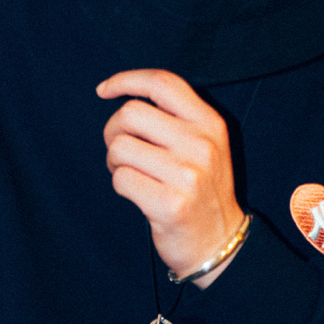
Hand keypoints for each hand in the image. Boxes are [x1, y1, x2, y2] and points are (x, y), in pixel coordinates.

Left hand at [97, 69, 243, 284]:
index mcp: (210, 123)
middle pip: (131, 113)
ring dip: (115, 161)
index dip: (126, 80)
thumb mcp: (204, 144)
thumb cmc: (200, 188)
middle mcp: (202, 145)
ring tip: (131, 173)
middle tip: (121, 150)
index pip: (162, 83)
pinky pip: (121, 179)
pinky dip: (120, 184)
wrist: (220, 243)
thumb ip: (174, 117)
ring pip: (119, 147)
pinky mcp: (171, 205)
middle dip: (113, 130)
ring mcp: (188, 176)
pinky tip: (137, 193)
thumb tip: (122, 94)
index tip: (104, 90)